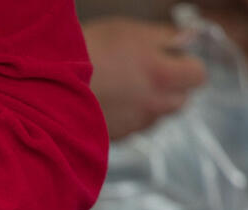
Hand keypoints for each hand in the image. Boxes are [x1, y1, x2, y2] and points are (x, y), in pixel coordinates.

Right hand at [83, 19, 207, 140]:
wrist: (48, 87)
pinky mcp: (115, 138)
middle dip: (171, 88)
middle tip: (148, 73)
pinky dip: (126, 117)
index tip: (174, 58)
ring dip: (148, 104)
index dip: (187, 65)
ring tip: (123, 88)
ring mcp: (134, 125)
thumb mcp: (129, 31)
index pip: (198, 76)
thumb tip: (187, 40)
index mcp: (163, 76)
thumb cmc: (88, 52)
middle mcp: (154, 106)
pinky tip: (108, 103)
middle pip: (181, 101)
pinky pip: (132, 128)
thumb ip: (164, 37)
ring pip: (156, 116)